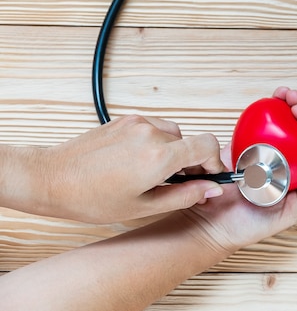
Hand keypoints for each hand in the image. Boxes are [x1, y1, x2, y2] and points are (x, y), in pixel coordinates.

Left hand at [3, 115, 226, 222]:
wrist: (50, 178)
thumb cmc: (88, 197)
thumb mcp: (142, 206)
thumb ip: (185, 196)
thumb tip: (211, 190)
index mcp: (158, 157)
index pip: (208, 145)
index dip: (214, 162)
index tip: (210, 176)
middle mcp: (151, 134)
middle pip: (191, 141)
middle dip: (192, 162)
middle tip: (181, 183)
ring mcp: (137, 124)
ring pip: (174, 134)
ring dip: (174, 152)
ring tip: (156, 174)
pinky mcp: (126, 120)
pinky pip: (155, 128)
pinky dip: (157, 143)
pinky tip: (140, 162)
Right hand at [181, 87, 296, 255]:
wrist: (215, 221)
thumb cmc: (255, 223)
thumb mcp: (292, 211)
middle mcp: (296, 155)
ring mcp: (276, 144)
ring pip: (294, 116)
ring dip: (296, 100)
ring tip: (288, 96)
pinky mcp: (254, 136)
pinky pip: (267, 116)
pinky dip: (274, 102)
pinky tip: (275, 96)